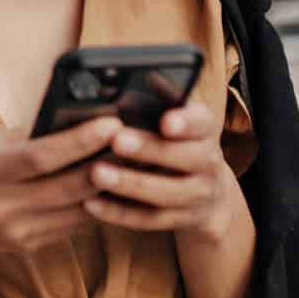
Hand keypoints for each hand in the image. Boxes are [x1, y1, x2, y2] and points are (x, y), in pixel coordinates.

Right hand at [0, 116, 121, 267]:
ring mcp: (16, 230)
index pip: (43, 157)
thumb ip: (20, 138)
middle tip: (136, 140)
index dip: (81, 141)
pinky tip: (107, 187)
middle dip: (107, 163)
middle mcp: (4, 206)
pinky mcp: (26, 245)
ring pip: (78, 211)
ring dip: (108, 187)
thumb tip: (64, 125)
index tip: (110, 122)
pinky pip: (70, 225)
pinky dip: (91, 205)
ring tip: (131, 163)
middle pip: (70, 187)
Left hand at [82, 102, 242, 241]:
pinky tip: (90, 203)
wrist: (208, 191)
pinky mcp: (180, 220)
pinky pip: (149, 220)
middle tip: (117, 140)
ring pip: (165, 194)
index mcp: (204, 129)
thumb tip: (134, 77)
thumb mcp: (173, 114)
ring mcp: (197, 195)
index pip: (201, 122)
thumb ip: (155, 98)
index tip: (166, 121)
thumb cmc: (176, 140)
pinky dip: (118, 213)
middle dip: (149, 149)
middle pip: (183, 158)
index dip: (186, 122)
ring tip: (96, 173)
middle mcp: (207, 162)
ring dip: (129, 184)